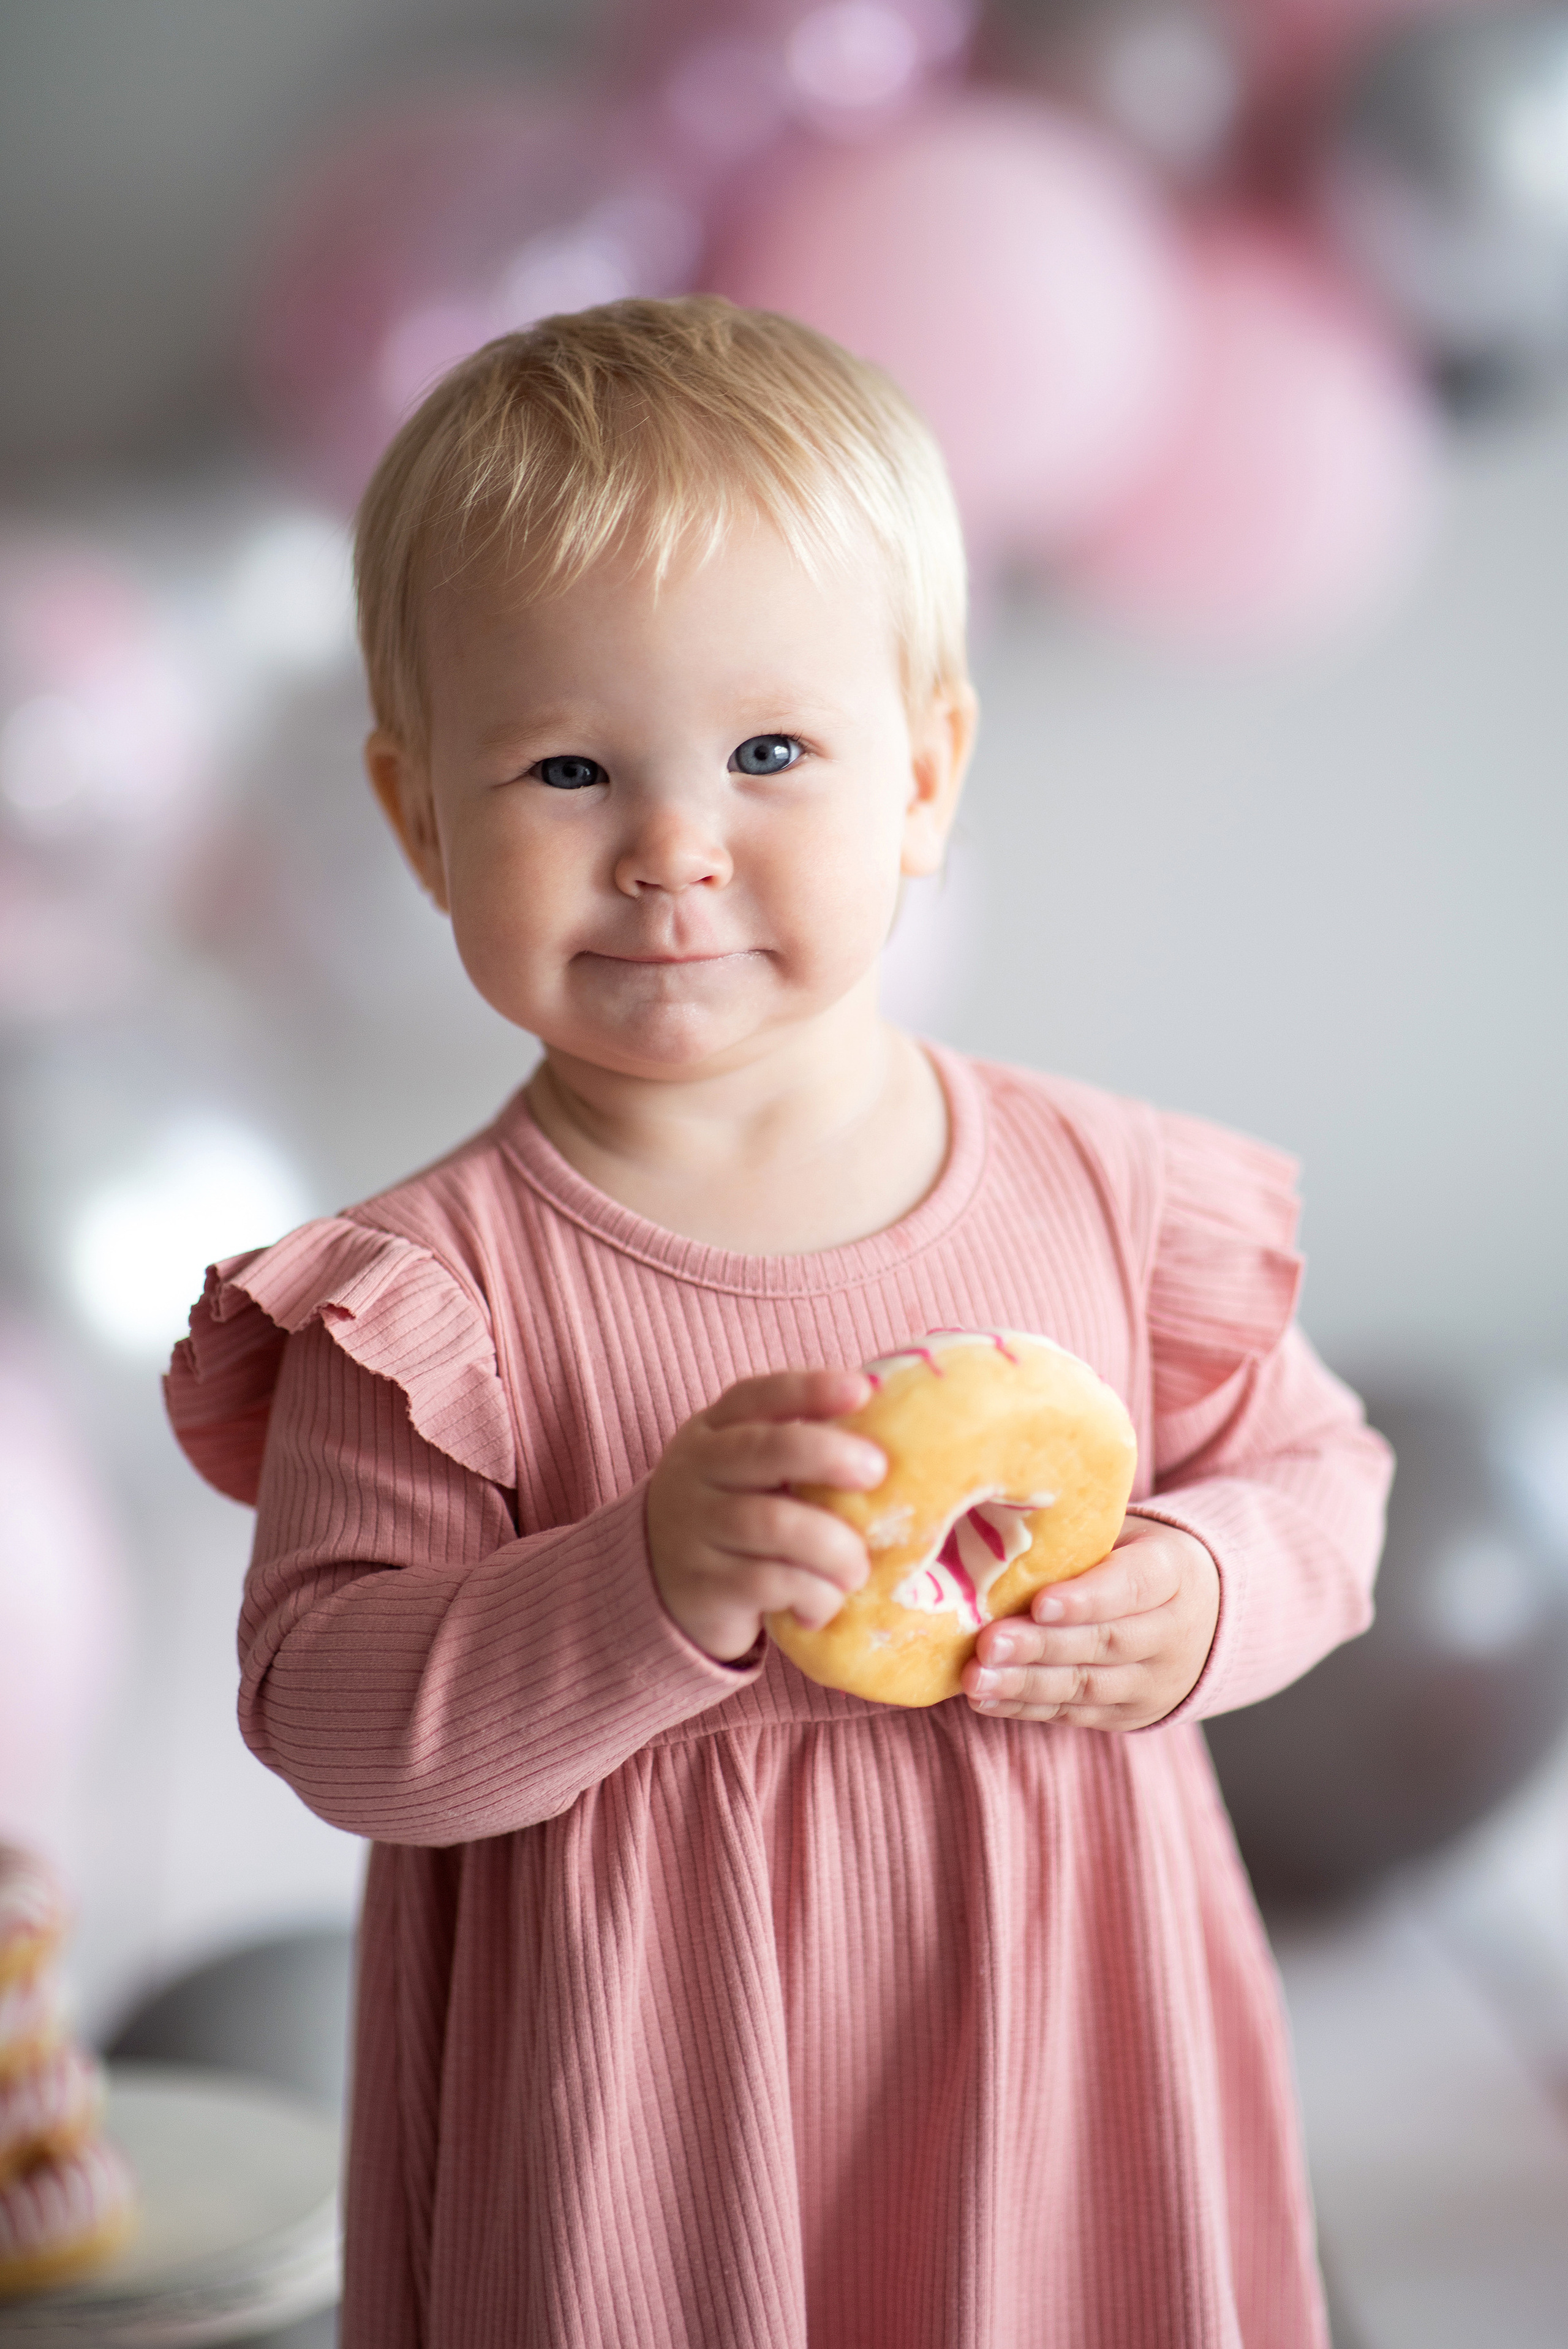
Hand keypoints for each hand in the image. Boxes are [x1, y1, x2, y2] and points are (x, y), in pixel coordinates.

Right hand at [647, 1369, 885, 1662]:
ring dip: (834, 1548)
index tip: (862, 1390)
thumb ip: (796, 1451)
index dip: (811, 1390)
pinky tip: (823, 1605)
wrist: (657, 1584)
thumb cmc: (732, 1515)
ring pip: (774, 1523)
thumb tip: (893, 1441)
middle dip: (830, 1456)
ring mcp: (695, 1528)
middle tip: (877, 1472)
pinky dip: (813, 1595)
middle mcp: (697, 1470)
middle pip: (766, 1451)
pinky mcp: (703, 1585)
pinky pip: (770, 1583)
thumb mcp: (746, 1471)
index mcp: (713, 1430)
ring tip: (857, 1568)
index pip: (758, 1396)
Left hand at [960, 1515, 1219, 1730]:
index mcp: (1172, 1573)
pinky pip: (1074, 1713)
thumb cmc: (1135, 1558)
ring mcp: (1152, 1681)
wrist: (1204, 1618)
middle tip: (988, 1644)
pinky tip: (986, 1698)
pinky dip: (1026, 1707)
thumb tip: (1001, 1521)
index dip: (1086, 1599)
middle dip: (1042, 1646)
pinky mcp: (1127, 1714)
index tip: (1039, 1602)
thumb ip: (1077, 1534)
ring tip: (976, 1679)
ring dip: (1026, 1684)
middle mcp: (1171, 1633)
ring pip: (1086, 1686)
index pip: (1132, 1587)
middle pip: (1105, 1642)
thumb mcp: (1126, 1533)